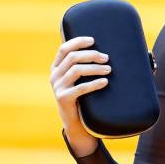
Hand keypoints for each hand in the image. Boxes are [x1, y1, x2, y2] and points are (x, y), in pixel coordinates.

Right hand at [50, 36, 110, 156]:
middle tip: (107, 58)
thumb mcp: (80, 80)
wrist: (77, 123)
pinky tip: (105, 82)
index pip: (64, 48)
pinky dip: (94, 83)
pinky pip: (80, 88)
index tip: (94, 40)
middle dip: (91, 55)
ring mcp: (57, 87)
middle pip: (72, 57)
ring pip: (76, 70)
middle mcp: (55, 76)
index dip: (78, 42)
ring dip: (95, 68)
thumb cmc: (84, 97)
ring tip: (109, 69)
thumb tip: (109, 53)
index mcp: (57, 67)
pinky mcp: (63, 98)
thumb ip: (86, 66)